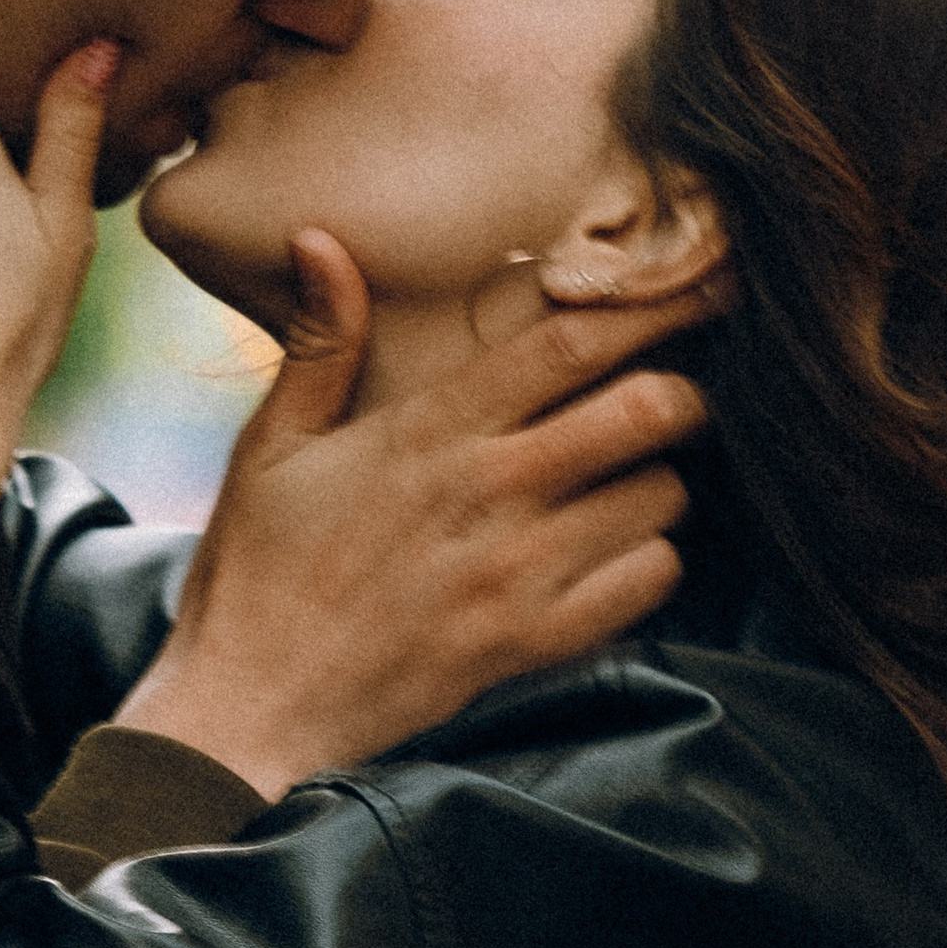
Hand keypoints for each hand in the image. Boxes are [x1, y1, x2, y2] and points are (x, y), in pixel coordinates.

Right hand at [117, 231, 717, 795]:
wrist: (247, 708)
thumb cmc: (256, 574)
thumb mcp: (270, 447)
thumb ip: (321, 344)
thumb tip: (321, 239)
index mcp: (430, 432)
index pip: (568, 343)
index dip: (649, 305)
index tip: (699, 281)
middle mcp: (489, 492)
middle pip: (646, 411)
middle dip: (684, 390)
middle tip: (682, 390)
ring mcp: (518, 573)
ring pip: (661, 497)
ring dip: (664, 480)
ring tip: (635, 478)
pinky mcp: (532, 643)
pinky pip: (647, 584)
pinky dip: (653, 561)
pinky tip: (619, 552)